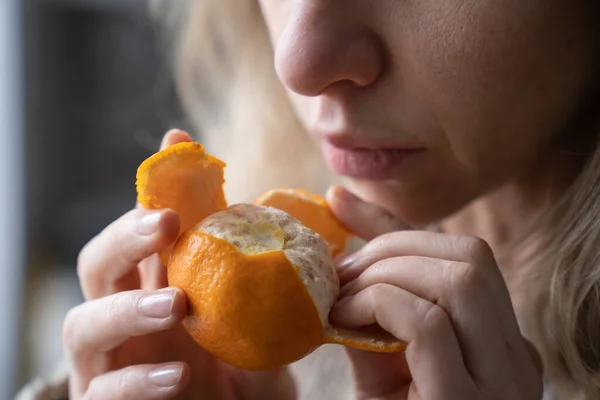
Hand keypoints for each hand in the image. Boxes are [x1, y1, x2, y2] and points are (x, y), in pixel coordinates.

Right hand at [62, 130, 294, 399]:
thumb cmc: (243, 382)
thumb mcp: (261, 334)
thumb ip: (265, 298)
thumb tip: (298, 245)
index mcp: (158, 289)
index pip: (146, 232)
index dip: (157, 188)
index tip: (178, 143)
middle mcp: (126, 319)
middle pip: (98, 262)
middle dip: (125, 235)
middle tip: (167, 223)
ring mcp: (108, 363)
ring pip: (82, 323)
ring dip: (126, 307)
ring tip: (173, 303)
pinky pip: (103, 392)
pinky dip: (136, 379)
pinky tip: (177, 374)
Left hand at [326, 186, 543, 399]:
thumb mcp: (380, 362)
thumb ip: (374, 314)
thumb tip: (341, 256)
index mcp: (501, 344)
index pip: (462, 259)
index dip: (394, 224)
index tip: (340, 202)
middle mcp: (515, 359)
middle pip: (471, 257)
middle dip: (393, 247)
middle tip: (343, 275)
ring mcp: (499, 383)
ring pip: (459, 279)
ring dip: (386, 274)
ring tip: (343, 300)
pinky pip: (428, 321)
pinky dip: (377, 304)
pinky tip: (345, 319)